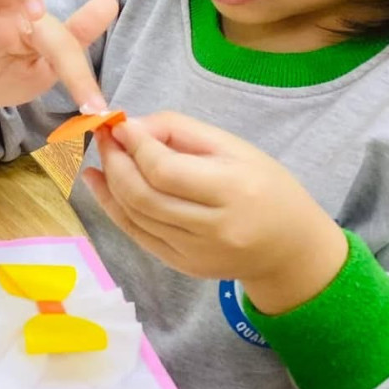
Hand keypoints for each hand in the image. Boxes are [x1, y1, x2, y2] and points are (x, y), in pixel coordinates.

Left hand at [83, 112, 348, 313]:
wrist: (291, 249)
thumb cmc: (266, 186)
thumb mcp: (234, 147)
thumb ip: (180, 130)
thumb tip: (130, 127)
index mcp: (234, 191)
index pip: (165, 170)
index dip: (134, 145)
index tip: (119, 123)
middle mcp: (213, 228)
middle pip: (143, 195)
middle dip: (115, 161)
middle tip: (104, 136)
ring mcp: (195, 253)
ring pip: (135, 215)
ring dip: (108, 182)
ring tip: (101, 153)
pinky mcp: (182, 266)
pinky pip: (136, 234)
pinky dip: (112, 207)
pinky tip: (98, 182)